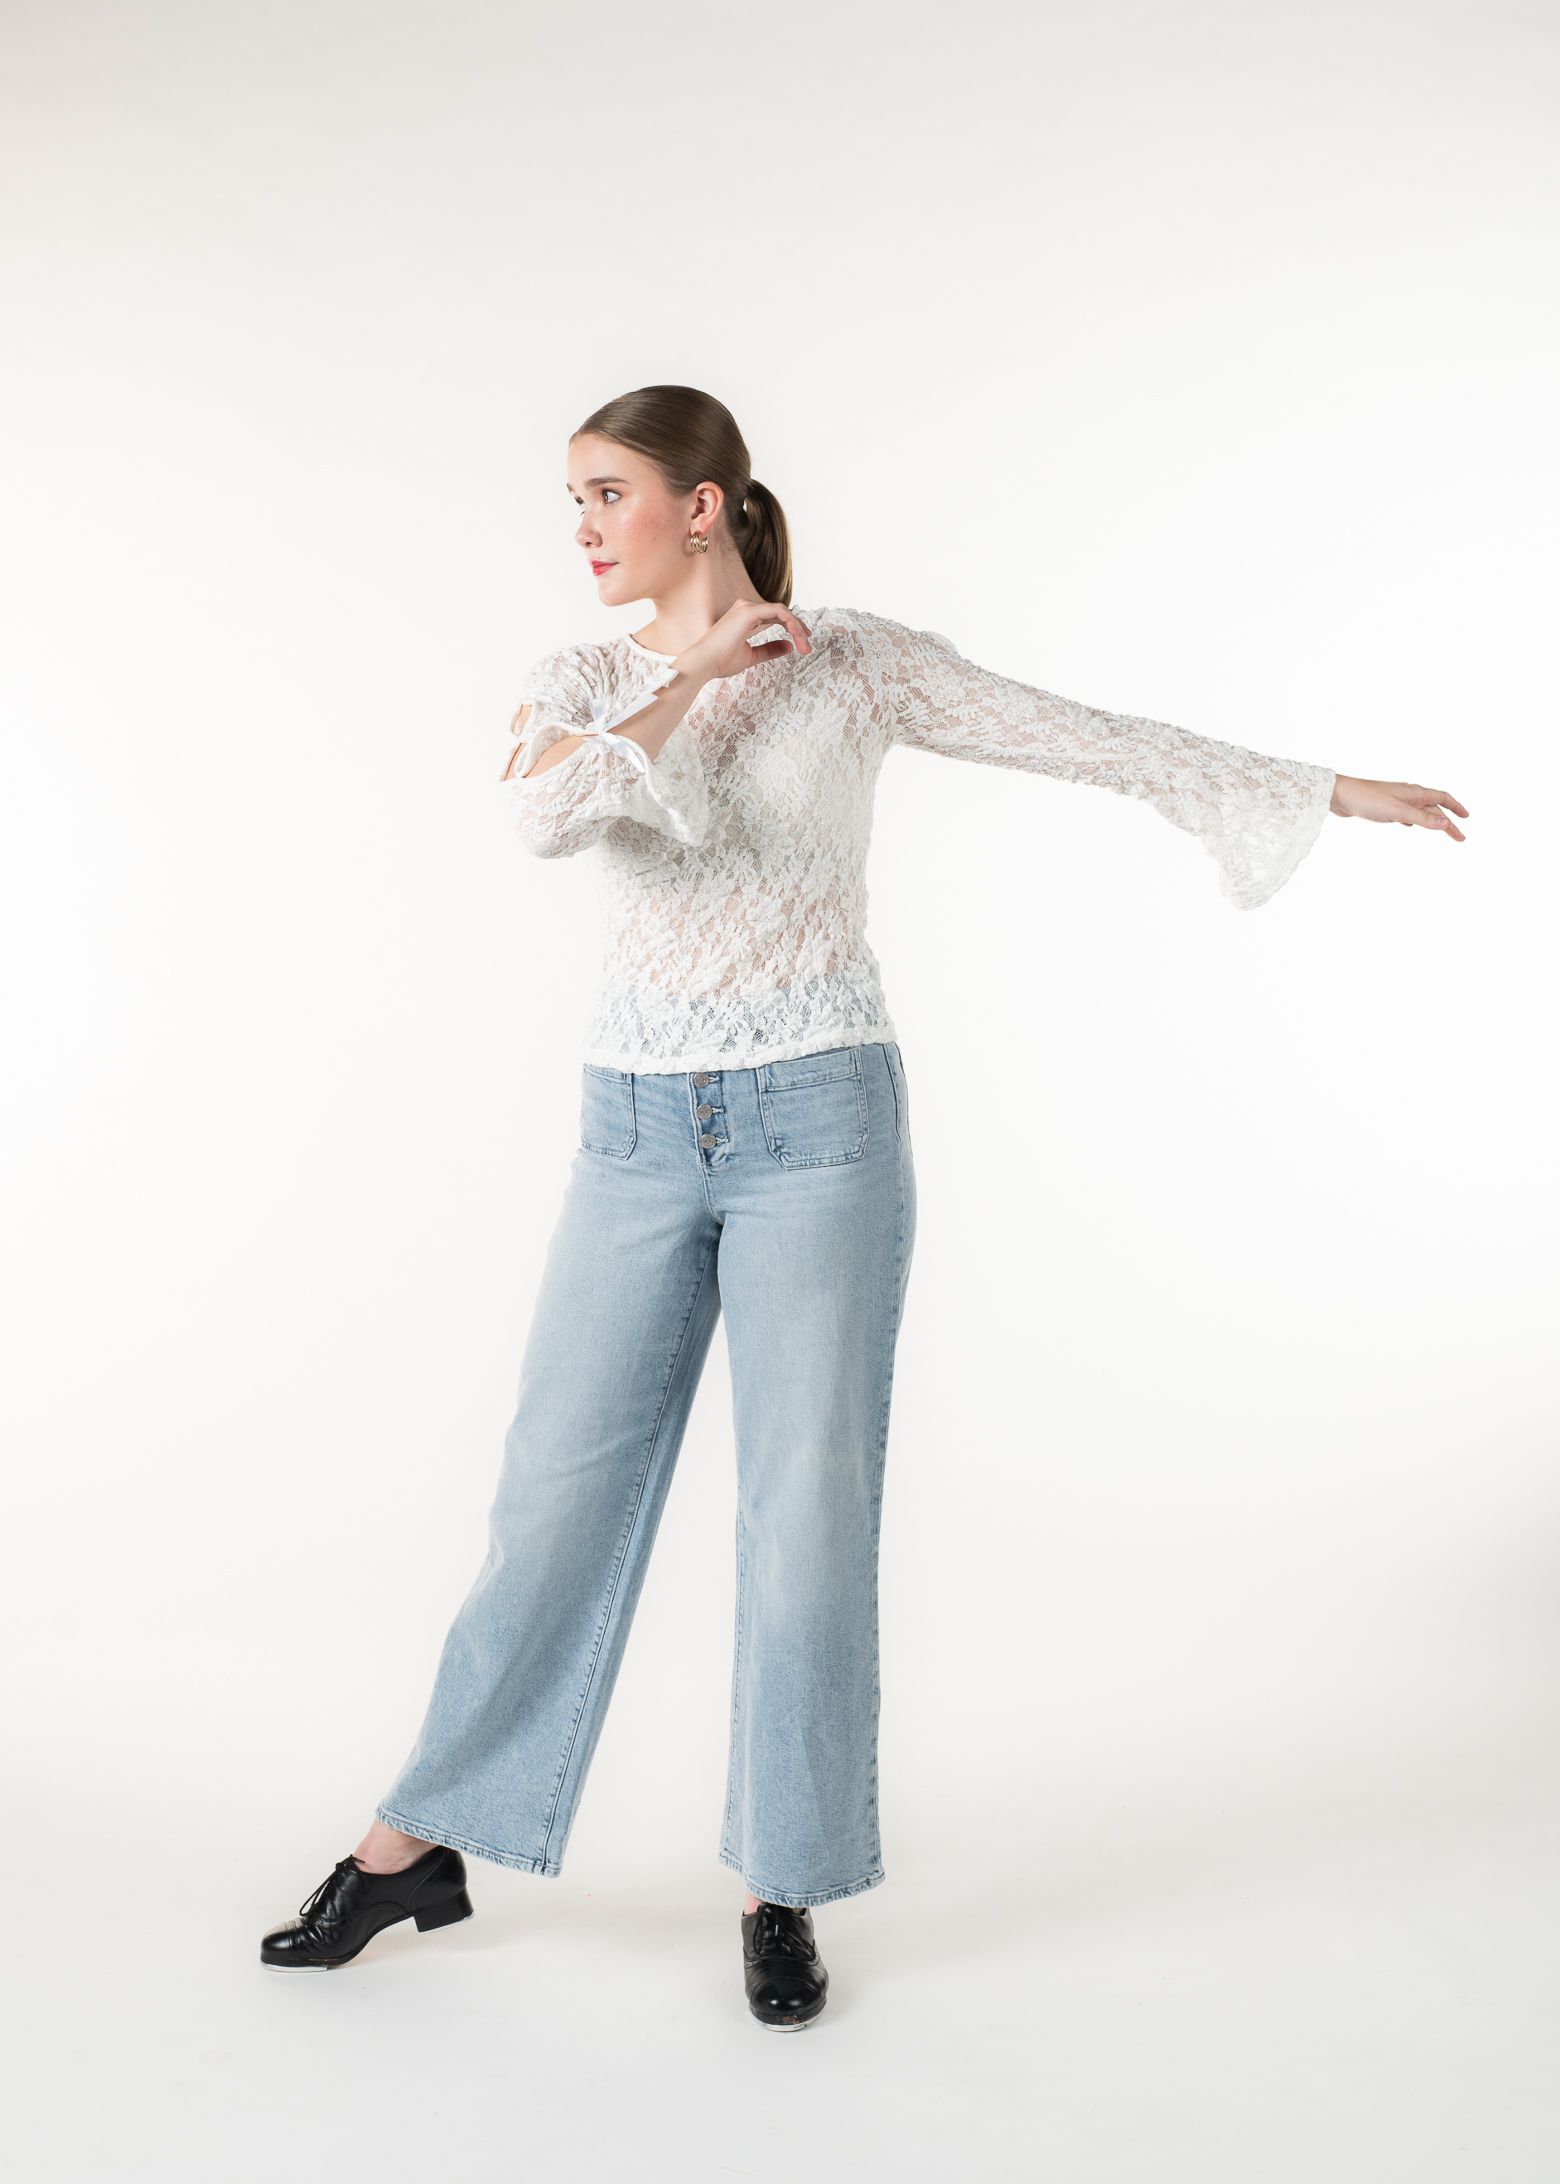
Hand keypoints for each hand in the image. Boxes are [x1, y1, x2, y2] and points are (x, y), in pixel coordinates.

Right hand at [677, 601, 812, 685]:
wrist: (703, 664)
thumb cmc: (721, 661)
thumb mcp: (752, 656)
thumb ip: (770, 649)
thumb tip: (790, 646)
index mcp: (745, 616)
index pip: (776, 616)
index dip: (793, 627)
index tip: (803, 641)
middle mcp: (746, 607)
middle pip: (782, 613)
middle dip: (798, 629)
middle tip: (807, 647)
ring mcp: (747, 607)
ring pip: (783, 612)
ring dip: (797, 628)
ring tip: (804, 646)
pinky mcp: (749, 612)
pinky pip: (779, 612)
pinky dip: (791, 623)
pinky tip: (797, 635)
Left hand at [1329, 774, 1467, 841]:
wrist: (1340, 796)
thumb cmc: (1368, 800)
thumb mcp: (1399, 812)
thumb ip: (1422, 819)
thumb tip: (1446, 824)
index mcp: (1415, 793)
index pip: (1443, 798)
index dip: (1456, 808)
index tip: (1467, 818)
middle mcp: (1408, 794)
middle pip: (1434, 808)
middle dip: (1448, 823)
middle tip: (1459, 839)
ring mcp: (1396, 800)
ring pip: (1420, 811)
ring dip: (1433, 821)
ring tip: (1441, 831)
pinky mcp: (1384, 807)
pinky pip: (1405, 813)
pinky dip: (1413, 820)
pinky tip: (1410, 826)